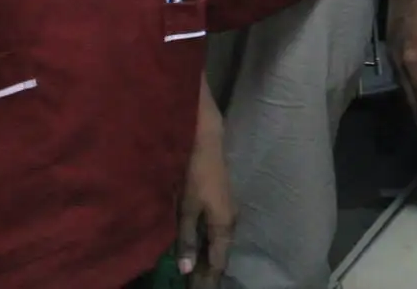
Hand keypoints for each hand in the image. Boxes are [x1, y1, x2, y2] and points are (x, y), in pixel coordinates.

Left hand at [178, 88, 234, 288]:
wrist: (206, 142)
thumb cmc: (196, 174)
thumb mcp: (187, 209)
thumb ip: (186, 239)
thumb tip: (186, 269)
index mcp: (223, 225)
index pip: (217, 262)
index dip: (208, 280)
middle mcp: (230, 222)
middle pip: (220, 256)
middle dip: (208, 274)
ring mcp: (227, 214)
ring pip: (218, 246)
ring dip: (207, 262)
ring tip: (197, 278)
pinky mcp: (221, 206)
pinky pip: (216, 236)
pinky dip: (207, 248)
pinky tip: (199, 253)